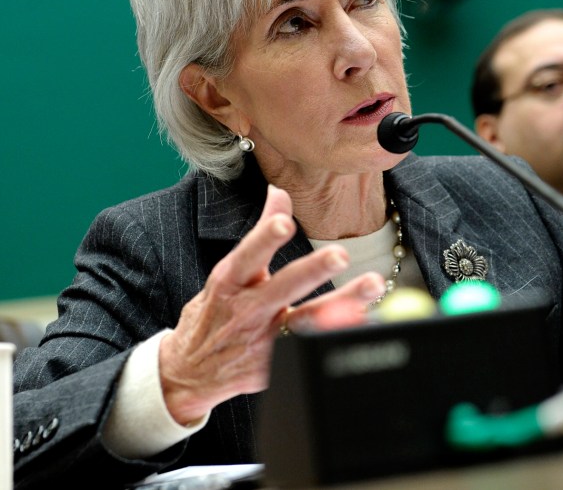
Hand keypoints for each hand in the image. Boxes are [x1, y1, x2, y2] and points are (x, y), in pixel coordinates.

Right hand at [159, 184, 385, 424]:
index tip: (285, 223)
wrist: (189, 372)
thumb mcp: (229, 272)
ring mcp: (263, 339)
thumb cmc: (216, 312)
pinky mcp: (275, 365)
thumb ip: (261, 233)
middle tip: (340, 254)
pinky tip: (364, 324)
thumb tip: (279, 191)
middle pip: (284, 286)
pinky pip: (312, 348)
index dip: (265, 238)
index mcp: (231, 281)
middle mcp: (247, 309)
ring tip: (372, 284)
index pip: (248, 255)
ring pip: (308, 319)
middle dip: (313, 269)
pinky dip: (339, 335)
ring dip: (343, 302)